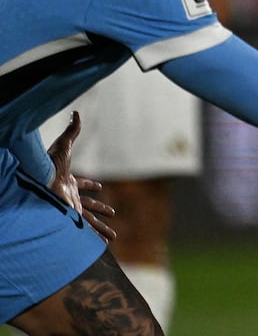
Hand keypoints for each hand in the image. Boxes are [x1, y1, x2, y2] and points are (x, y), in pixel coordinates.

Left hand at [47, 112, 116, 240]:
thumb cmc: (50, 163)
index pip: (82, 185)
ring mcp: (71, 208)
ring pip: (90, 222)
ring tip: (111, 239)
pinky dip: (94, 238)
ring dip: (101, 229)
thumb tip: (76, 112)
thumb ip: (72, 130)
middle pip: (89, 206)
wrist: (41, 178)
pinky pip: (86, 229)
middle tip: (112, 215)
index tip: (100, 187)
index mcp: (70, 182)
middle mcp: (71, 198)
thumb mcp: (64, 145)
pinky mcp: (71, 216)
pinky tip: (102, 247)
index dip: (90, 185)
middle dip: (101, 211)